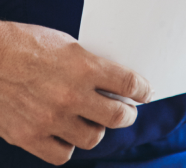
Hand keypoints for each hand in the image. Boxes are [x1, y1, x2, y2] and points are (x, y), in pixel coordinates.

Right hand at [0, 22, 151, 164]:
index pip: (129, 84)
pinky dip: (68, 145)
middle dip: (127, 115)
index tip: (146, 94)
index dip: (143, 91)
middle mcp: (70, 96)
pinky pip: (61, 154)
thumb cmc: (25, 44)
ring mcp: (49, 119)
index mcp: (84, 67)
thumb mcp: (68, 45)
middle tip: (126, 112)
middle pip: (117, 117)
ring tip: (94, 122)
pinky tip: (67, 134)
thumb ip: (90, 66)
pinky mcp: (28, 136)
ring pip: (92, 138)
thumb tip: (112, 82)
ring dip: (97, 130)